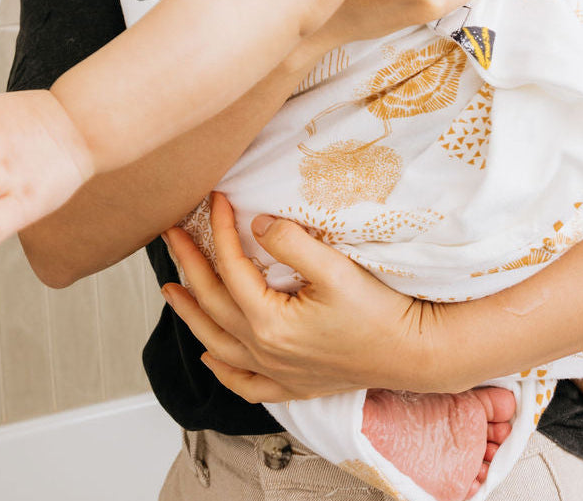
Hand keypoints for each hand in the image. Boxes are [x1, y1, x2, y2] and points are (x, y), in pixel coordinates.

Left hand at [162, 193, 445, 402]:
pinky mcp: (292, 384)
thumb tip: (256, 226)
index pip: (231, 266)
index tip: (216, 198)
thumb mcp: (335, 269)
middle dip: (189, 263)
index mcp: (269, 321)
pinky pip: (244, 382)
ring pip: (216, 342)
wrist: (413, 354)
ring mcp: (275, 371)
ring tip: (170, 289)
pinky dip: (221, 369)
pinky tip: (209, 356)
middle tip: (170, 234)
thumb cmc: (378, 312)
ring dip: (190, 313)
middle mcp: (263, 350)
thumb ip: (291, 243)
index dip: (220, 228)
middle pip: (213, 301)